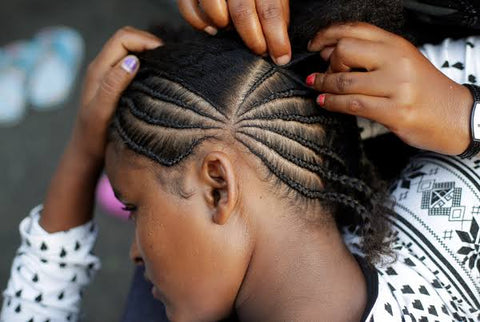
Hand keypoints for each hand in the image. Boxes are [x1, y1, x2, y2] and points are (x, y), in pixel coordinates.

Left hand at [72, 26, 162, 163]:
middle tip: (168, 61)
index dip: (145, 41)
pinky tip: (157, 78)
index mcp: (98, 69)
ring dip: (148, 53)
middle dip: (148, 43)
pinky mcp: (114, 84)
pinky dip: (146, 64)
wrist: (86, 152)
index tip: (164, 56)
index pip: (123, 38)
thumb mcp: (102, 112)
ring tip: (165, 68)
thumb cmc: (94, 137)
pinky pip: (131, 64)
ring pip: (130, 50)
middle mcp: (101, 68)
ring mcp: (107, 75)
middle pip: (127, 39)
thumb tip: (132, 60)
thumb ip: (113, 85)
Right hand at [177, 0, 290, 64]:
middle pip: (243, 12)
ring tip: (232, 30)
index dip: (277, 36)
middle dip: (253, 39)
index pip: (271, 8)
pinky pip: (189, 10)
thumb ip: (277, 9)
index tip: (281, 58)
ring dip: (225, 26)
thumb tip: (281, 43)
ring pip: (215, 10)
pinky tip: (212, 28)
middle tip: (259, 51)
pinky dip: (200, 23)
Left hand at [306, 22, 471, 154]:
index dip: (327, 34)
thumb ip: (369, 55)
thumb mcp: (400, 63)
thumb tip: (328, 52)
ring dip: (324, 85)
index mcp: (397, 45)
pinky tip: (325, 101)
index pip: (355, 29)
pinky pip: (353, 104)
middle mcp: (397, 61)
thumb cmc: (425, 91)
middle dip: (328, 64)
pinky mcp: (394, 111)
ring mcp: (397, 86)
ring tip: (318, 87)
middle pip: (345, 50)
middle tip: (324, 73)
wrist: (456, 117)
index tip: (314, 44)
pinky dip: (333, 103)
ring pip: (345, 81)